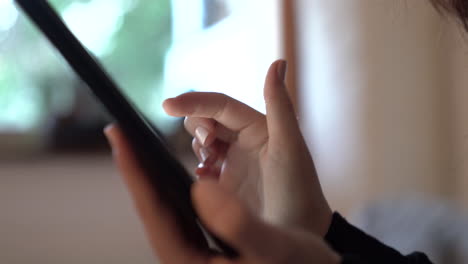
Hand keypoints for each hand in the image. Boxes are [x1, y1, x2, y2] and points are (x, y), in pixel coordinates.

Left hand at [105, 126, 340, 262]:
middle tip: (121, 133)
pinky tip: (170, 171)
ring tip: (138, 147)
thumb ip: (237, 222)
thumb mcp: (274, 246)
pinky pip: (179, 211)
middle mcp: (186, 260)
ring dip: (150, 176)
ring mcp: (194, 253)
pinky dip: (171, 185)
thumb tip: (199, 186)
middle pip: (152, 208)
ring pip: (164, 209)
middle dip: (134, 169)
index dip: (134, 172)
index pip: (154, 211)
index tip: (119, 136)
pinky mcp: (204, 247)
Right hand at [162, 60, 331, 235]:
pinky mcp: (223, 183)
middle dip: (199, 126)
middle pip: (206, 118)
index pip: (221, 104)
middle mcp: (243, 139)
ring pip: (200, 140)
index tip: (168, 105)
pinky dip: (197, 168)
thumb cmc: (299, 190)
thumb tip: (278, 62)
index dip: (194, 101)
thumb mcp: (290, 147)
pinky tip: (206, 179)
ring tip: (211, 167)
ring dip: (199, 148)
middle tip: (210, 149)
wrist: (298, 233)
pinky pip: (200, 165)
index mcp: (258, 126)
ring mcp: (232, 161)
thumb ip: (280, 106)